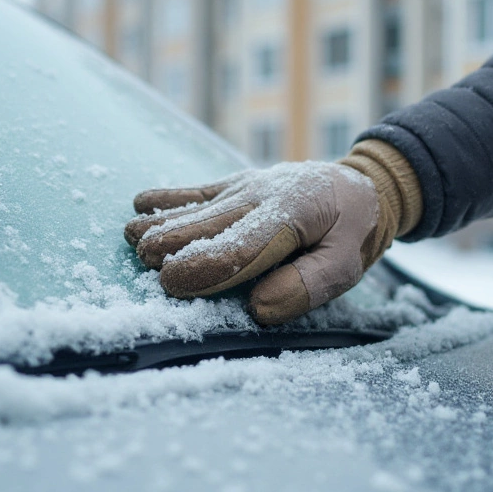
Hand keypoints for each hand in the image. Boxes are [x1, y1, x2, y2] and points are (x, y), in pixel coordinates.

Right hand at [124, 140, 421, 324]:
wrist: (360, 186)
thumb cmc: (352, 231)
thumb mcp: (347, 264)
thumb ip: (308, 286)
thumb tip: (258, 306)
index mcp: (292, 215)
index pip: (242, 246)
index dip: (205, 266)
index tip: (172, 282)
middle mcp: (262, 195)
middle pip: (210, 224)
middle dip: (174, 243)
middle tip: (144, 260)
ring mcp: (246, 187)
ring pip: (199, 207)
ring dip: (164, 222)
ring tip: (132, 236)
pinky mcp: (236, 184)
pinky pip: (199, 191)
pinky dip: (169, 197)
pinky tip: (140, 202)